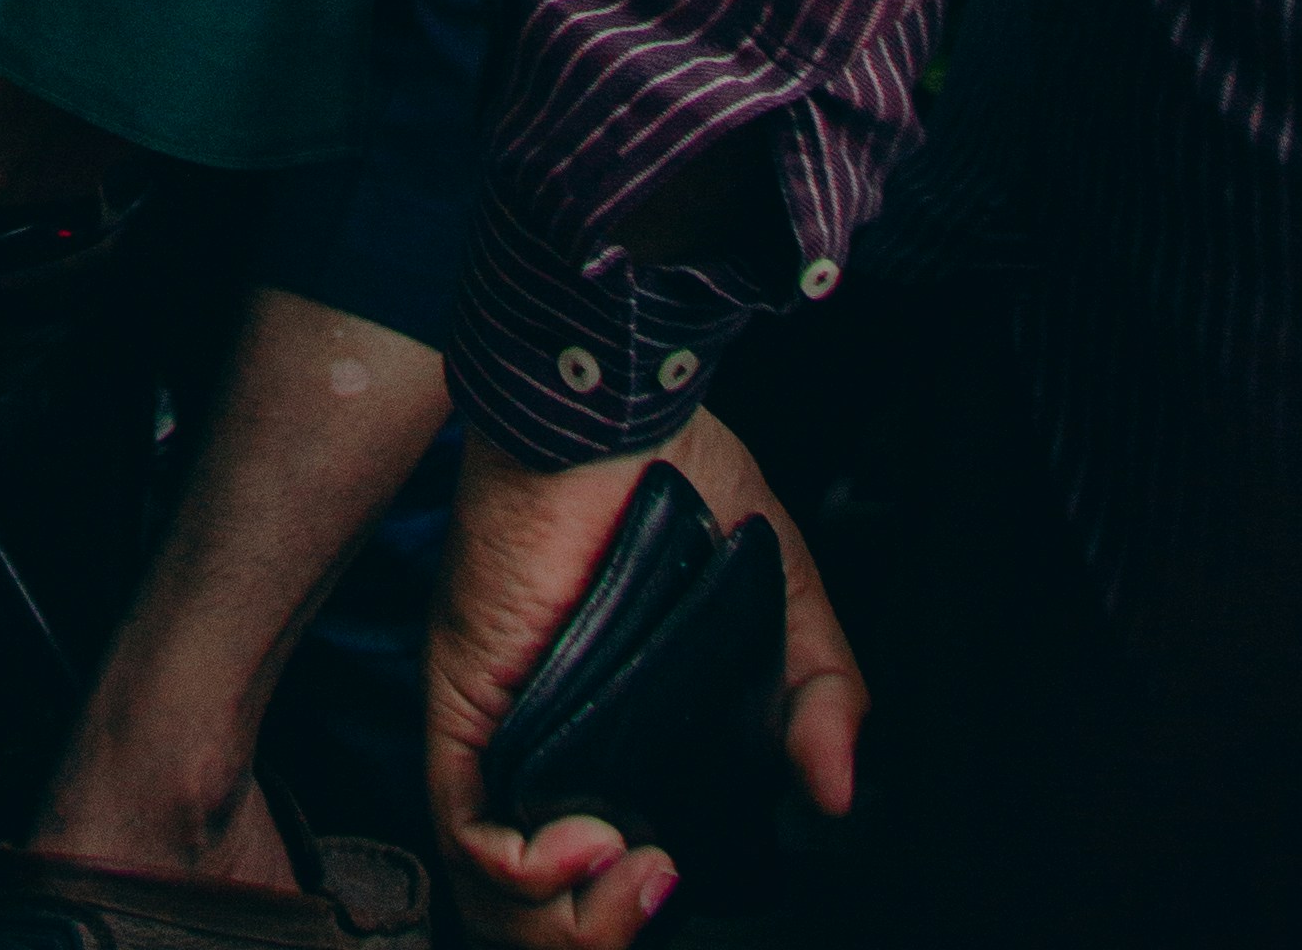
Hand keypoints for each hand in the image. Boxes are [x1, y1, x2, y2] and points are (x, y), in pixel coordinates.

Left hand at [429, 415, 864, 946]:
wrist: (614, 404)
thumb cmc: (681, 479)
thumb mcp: (782, 601)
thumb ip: (820, 698)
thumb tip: (837, 797)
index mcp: (617, 738)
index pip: (604, 871)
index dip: (636, 908)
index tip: (687, 877)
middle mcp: (549, 747)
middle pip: (538, 909)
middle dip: (599, 936)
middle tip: (659, 888)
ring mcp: (500, 729)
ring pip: (495, 894)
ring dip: (569, 923)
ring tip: (634, 872)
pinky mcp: (464, 702)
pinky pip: (464, 830)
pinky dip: (525, 870)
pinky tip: (591, 837)